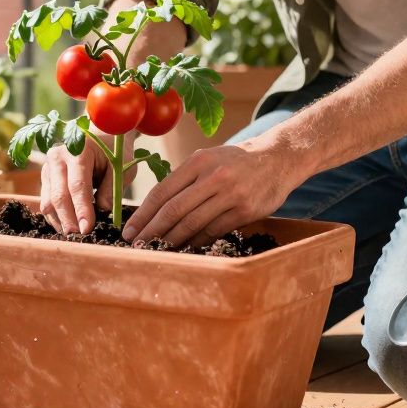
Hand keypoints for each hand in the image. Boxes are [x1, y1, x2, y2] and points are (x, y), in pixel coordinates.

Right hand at [39, 137, 114, 234]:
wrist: (100, 133)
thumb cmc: (114, 151)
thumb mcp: (121, 168)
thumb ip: (110, 190)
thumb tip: (101, 212)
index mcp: (78, 149)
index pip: (78, 185)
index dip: (82, 209)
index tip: (88, 229)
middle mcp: (58, 156)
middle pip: (59, 194)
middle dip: (68, 218)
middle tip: (79, 236)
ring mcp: (48, 166)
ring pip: (48, 200)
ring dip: (60, 220)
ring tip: (74, 234)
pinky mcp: (46, 176)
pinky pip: (46, 200)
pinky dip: (55, 215)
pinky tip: (66, 225)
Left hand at [121, 140, 302, 247]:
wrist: (277, 159)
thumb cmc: (234, 161)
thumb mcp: (207, 159)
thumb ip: (184, 179)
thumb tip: (154, 209)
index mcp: (198, 162)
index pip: (162, 191)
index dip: (143, 214)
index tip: (129, 230)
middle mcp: (213, 177)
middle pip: (174, 210)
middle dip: (152, 231)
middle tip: (137, 245)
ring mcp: (230, 195)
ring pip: (192, 224)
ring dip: (172, 240)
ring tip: (158, 249)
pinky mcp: (245, 211)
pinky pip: (213, 231)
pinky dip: (196, 241)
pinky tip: (186, 247)